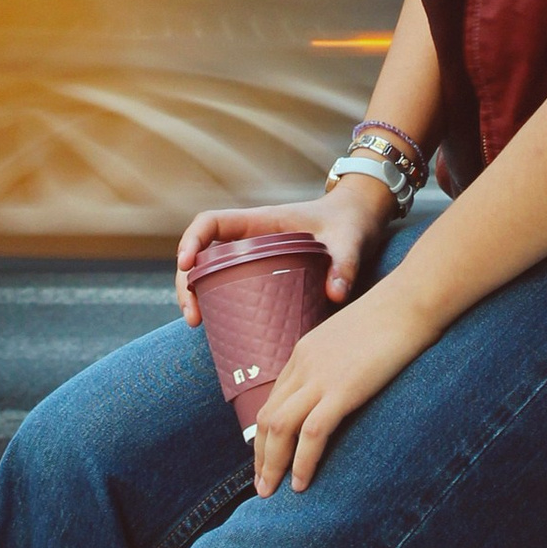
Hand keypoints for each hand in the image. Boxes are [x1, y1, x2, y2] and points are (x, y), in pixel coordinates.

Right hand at [175, 177, 395, 324]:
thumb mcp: (349, 241)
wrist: (360, 221)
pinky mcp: (263, 274)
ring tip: (198, 324)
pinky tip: (218, 326)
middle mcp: (250, 239)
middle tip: (193, 316)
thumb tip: (335, 295)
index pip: (211, 222)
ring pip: (210, 271)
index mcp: (261, 222)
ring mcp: (253, 257)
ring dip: (196, 294)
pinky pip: (229, 284)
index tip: (186, 265)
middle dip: (188, 281)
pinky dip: (217, 302)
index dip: (192, 240)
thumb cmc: (350, 223)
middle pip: (202, 254)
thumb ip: (345, 264)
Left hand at [249, 275, 439, 495]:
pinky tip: (302, 483)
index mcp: (304, 352)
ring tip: (272, 491)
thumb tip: (347, 383)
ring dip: (272, 465)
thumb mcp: (354, 337)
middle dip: (261, 456)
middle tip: (262, 485)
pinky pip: (311, 434)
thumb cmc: (394, 316)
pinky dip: (302, 463)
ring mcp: (321, 377)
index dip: (266, 434)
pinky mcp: (343, 390)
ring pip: (279, 428)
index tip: (268, 458)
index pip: (273, 400)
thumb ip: (340, 361)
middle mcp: (304, 365)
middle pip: (266, 417)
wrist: (412, 300)